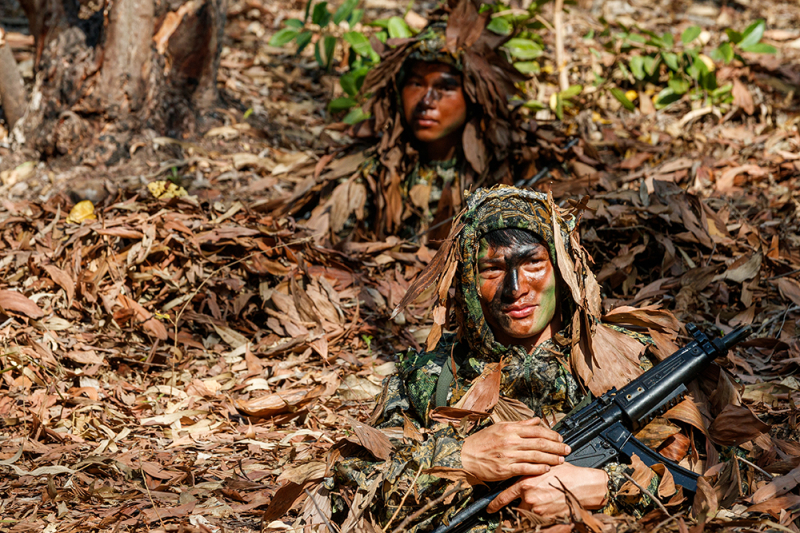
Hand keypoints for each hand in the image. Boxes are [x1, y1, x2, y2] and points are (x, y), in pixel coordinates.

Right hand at [461, 418, 569, 481]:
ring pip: (536, 456)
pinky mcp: (505, 469)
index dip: (551, 434)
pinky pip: (526, 469)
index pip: (537, 430)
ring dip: (551, 458)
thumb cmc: (481, 441)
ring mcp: (509, 455)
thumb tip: (536, 420)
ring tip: (561, 459)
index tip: (560, 438)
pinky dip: (538, 468)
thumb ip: (520, 424)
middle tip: (567, 449)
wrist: (465, 456)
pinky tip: (547, 468)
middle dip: (556, 446)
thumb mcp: (499, 427)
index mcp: (510, 429)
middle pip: (540, 443)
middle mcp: (511, 441)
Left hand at [487, 463, 608, 516]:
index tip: (489, 508)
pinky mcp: (549, 519)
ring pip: (527, 515)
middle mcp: (530, 498)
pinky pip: (539, 521)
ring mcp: (539, 510)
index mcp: (526, 483)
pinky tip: (548, 509)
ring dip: (530, 512)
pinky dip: (540, 518)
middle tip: (522, 507)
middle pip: (516, 508)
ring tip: (540, 505)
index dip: (495, 504)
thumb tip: (520, 472)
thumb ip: (530, 472)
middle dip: (518, 508)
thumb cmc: (568, 474)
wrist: (585, 486)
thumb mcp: (544, 467)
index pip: (504, 496)